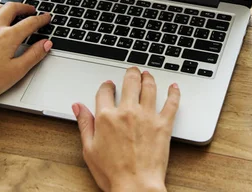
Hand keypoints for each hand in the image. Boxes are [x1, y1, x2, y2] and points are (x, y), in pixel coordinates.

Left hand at [0, 2, 52, 102]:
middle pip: (12, 8)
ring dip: (6, 6)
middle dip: (24, 7)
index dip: (41, 19)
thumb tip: (46, 44)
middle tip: (31, 9)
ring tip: (11, 10)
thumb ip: (34, 55)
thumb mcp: (16, 71)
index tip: (46, 17)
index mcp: (8, 36)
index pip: (30, 22)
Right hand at [73, 67, 179, 191]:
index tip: (109, 85)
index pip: (105, 91)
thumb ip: (85, 124)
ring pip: (149, 87)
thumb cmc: (112, 173)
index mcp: (106, 117)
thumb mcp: (89, 149)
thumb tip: (78, 107)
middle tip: (132, 71)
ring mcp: (147, 116)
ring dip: (148, 77)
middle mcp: (127, 112)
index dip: (106, 86)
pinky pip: (171, 103)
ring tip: (147, 74)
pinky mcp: (163, 124)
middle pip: (130, 82)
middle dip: (130, 73)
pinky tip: (173, 87)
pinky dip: (174, 92)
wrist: (135, 186)